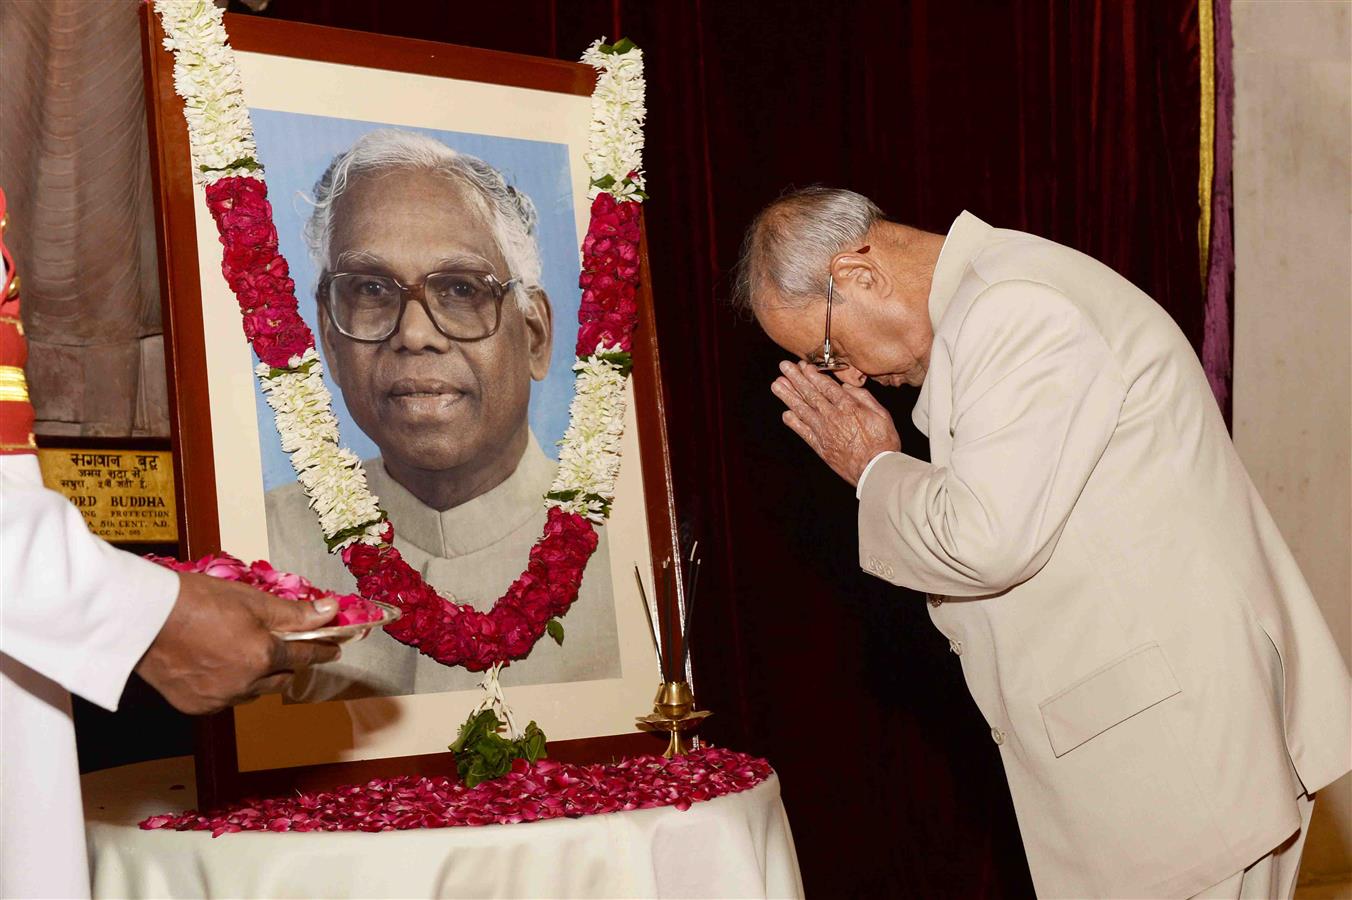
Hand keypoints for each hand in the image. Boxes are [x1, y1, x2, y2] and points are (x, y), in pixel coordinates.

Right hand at [136, 572, 341, 714]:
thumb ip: (293, 613)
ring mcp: (219, 698)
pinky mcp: (196, 707)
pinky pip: (225, 700)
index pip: (304, 656)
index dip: (321, 650)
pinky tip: (219, 666)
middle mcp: (244, 684)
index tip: (332, 648)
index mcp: (262, 657)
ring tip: (245, 654)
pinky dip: (229, 686)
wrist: (141, 618)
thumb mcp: (251, 600)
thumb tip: (330, 611)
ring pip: (254, 692)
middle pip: (281, 678)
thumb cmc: (195, 601)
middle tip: (282, 647)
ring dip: (258, 676)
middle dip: (286, 663)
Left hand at [771, 360, 901, 485]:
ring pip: (802, 410)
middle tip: (783, 367)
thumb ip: (864, 397)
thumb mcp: (881, 414)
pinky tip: (785, 413)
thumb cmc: (883, 442)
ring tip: (777, 385)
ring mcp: (824, 432)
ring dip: (788, 396)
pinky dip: (793, 422)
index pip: (826, 386)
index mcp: (848, 407)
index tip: (802, 365)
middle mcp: (833, 417)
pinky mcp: (821, 447)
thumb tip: (846, 387)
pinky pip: (803, 432)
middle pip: (811, 395)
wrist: (875, 470)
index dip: (812, 374)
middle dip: (796, 379)